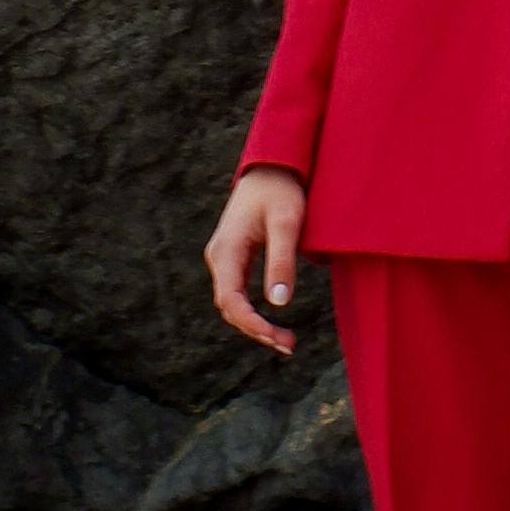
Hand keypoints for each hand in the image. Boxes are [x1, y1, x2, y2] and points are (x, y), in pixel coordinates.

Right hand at [206, 162, 306, 356]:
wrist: (272, 164)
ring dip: (255, 324)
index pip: (232, 300)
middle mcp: (220, 257)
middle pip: (230, 307)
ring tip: (285, 342)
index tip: (277, 338)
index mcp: (227, 250)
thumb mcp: (286, 223)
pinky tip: (272, 322)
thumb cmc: (281, 190)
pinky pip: (238, 292)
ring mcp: (225, 257)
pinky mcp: (235, 257)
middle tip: (290, 346)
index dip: (253, 324)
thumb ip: (282, 261)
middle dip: (257, 330)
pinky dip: (253, 311)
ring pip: (233, 302)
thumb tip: (278, 303)